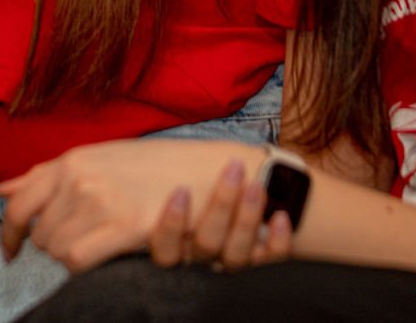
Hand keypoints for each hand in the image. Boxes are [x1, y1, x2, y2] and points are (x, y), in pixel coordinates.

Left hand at [0, 139, 259, 272]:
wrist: (216, 170)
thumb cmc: (161, 167)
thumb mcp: (102, 159)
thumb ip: (50, 175)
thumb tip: (0, 188)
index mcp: (73, 159)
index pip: (20, 201)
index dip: (9, 233)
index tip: (10, 251)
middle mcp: (79, 176)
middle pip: (41, 232)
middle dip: (54, 245)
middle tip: (84, 244)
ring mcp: (99, 199)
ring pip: (58, 249)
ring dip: (73, 256)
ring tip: (103, 247)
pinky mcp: (123, 224)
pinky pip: (78, 259)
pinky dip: (84, 266)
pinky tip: (106, 258)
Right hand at [148, 157, 292, 269]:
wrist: (237, 182)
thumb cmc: (195, 177)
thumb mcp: (171, 175)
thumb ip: (157, 176)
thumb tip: (134, 155)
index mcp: (174, 242)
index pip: (165, 251)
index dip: (172, 226)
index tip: (181, 190)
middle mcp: (201, 256)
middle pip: (206, 246)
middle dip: (221, 207)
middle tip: (234, 172)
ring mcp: (230, 259)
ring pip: (236, 255)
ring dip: (248, 218)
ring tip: (257, 186)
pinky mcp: (261, 259)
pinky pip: (271, 260)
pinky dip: (278, 242)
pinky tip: (281, 216)